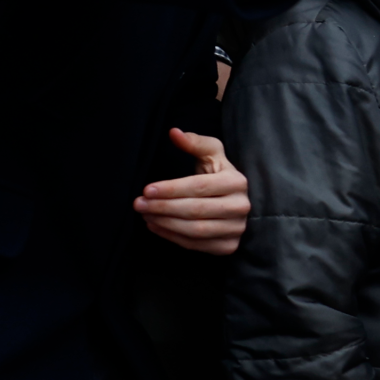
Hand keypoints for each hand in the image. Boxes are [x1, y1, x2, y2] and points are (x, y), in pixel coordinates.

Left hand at [134, 128, 250, 254]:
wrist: (236, 202)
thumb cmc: (219, 175)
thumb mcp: (212, 154)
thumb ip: (194, 143)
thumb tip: (174, 132)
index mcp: (237, 182)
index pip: (199, 186)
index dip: (171, 189)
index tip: (147, 189)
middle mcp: (240, 207)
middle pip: (195, 210)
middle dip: (163, 207)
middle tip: (139, 204)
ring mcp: (236, 229)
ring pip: (195, 230)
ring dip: (165, 223)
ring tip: (145, 214)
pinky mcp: (228, 247)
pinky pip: (196, 245)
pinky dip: (172, 237)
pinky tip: (156, 226)